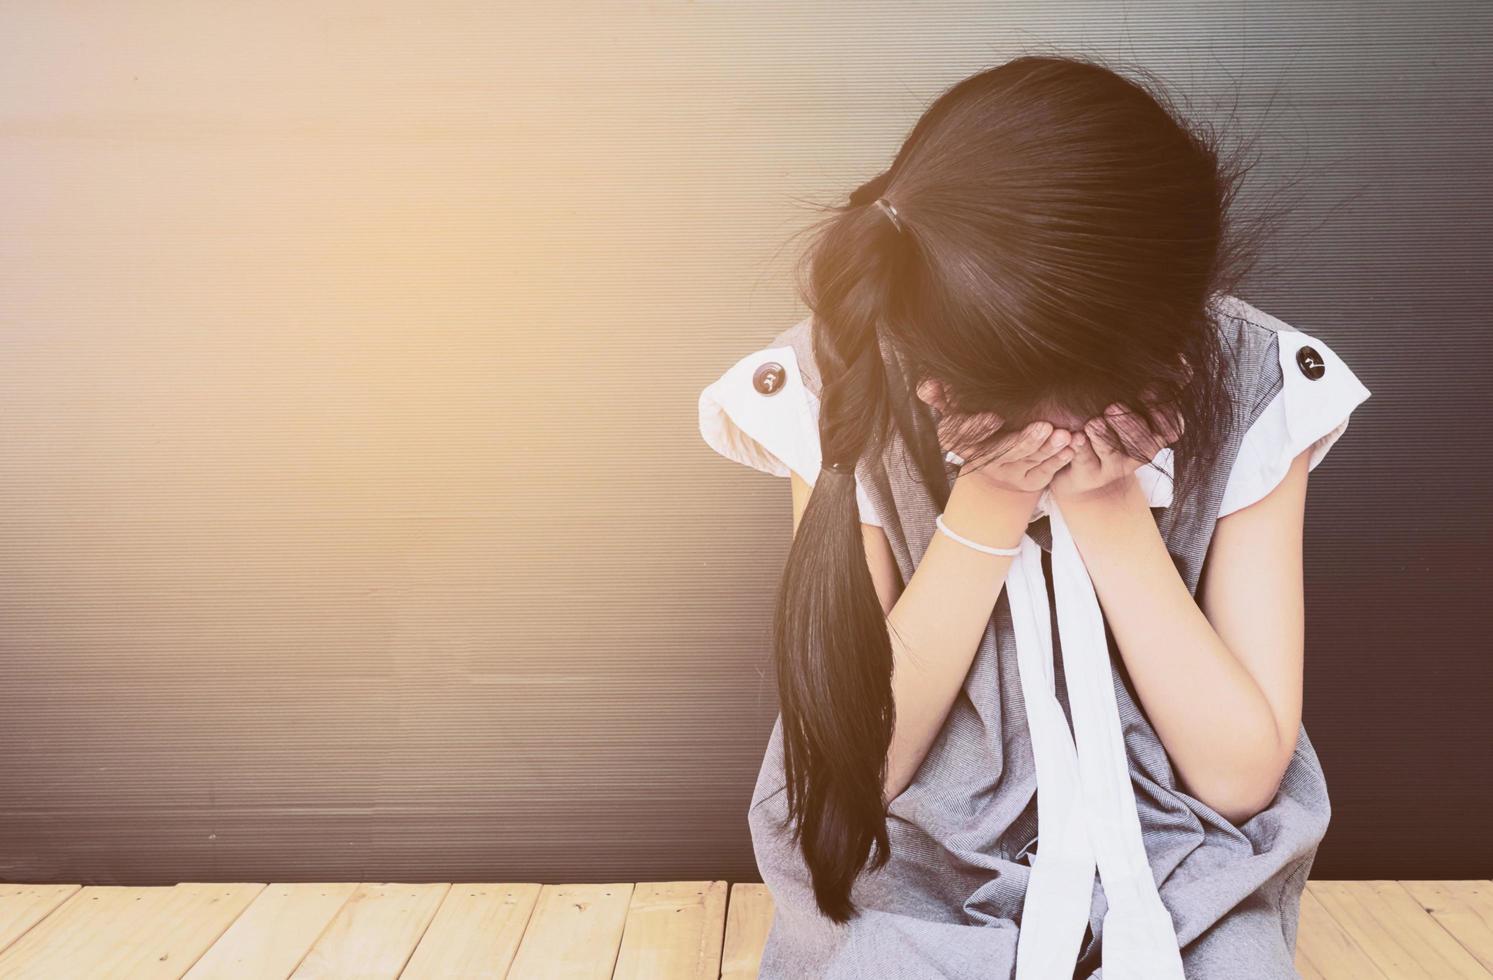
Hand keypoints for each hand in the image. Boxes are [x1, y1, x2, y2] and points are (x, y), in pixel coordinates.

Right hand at [917, 380, 1076, 496]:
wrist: (996, 471)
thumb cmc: (977, 431)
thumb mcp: (957, 415)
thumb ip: (943, 398)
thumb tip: (927, 383)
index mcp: (963, 444)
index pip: (965, 438)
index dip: (979, 429)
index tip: (994, 417)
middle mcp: (985, 462)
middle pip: (1004, 453)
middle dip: (1024, 441)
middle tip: (1045, 427)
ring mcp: (1010, 473)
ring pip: (1029, 462)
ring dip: (1048, 450)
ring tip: (1065, 436)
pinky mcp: (1031, 481)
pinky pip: (1046, 472)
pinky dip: (1061, 459)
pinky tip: (1073, 446)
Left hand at [1049, 395, 1183, 502]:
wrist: (1080, 461)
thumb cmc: (1111, 422)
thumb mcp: (1133, 401)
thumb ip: (1158, 384)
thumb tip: (1181, 361)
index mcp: (1155, 434)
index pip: (1172, 429)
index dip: (1163, 414)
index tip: (1147, 391)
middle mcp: (1139, 453)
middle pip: (1145, 444)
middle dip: (1130, 425)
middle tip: (1113, 407)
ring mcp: (1115, 467)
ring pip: (1114, 455)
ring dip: (1105, 438)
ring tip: (1092, 423)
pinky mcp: (1090, 476)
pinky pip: (1086, 462)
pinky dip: (1080, 449)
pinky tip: (1075, 437)